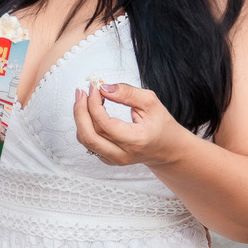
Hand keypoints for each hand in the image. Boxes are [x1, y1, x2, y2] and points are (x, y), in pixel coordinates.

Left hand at [72, 82, 189, 168]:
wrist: (167, 149)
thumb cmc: (161, 126)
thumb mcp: (151, 103)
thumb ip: (127, 93)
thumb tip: (104, 88)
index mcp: (135, 141)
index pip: (104, 125)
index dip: (94, 104)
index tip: (94, 88)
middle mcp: (122, 154)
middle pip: (89, 136)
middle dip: (80, 111)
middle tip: (82, 92)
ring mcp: (113, 160)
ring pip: (85, 140)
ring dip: (81, 117)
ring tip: (86, 99)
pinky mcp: (107, 159)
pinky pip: (89, 143)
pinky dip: (85, 125)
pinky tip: (91, 111)